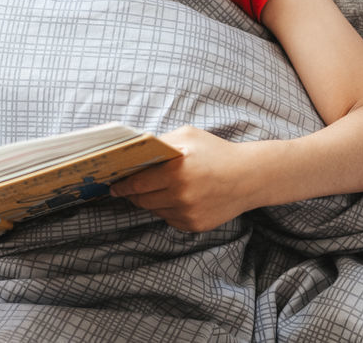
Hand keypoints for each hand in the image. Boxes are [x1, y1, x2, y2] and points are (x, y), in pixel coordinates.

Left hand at [109, 126, 256, 231]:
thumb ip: (161, 144)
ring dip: (150, 201)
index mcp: (176, 171)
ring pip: (155, 210)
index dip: (122, 185)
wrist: (249, 177)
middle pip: (142, 200)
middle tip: (125, 189)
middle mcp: (180, 195)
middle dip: (132, 194)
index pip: (137, 183)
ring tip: (153, 189)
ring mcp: (188, 213)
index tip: (113, 185)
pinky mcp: (194, 225)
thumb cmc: (216, 152)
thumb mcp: (187, 137)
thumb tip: (135, 152)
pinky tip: (175, 197)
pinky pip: (170, 218)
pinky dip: (167, 209)